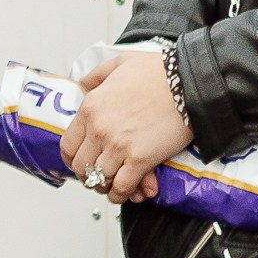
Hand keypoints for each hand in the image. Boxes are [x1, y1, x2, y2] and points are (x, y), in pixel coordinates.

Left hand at [61, 48, 187, 202]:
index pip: (68, 145)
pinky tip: (125, 194)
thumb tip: (84, 83)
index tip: (79, 162)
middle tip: (98, 176)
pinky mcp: (140, 159)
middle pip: (81, 166)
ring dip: (105, 186)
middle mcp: (99, 129)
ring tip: (112, 186)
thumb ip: (97, 74)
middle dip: (88, 175)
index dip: (72, 159)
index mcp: (91, 107)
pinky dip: (120, 194)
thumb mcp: (119, 62)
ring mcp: (118, 146)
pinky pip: (121, 187)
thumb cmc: (159, 72)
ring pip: (99, 179)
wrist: (188, 83)